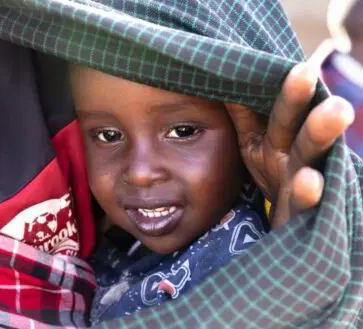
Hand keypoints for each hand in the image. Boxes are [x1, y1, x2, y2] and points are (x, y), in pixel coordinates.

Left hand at [226, 62, 353, 228]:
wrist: (281, 233)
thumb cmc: (270, 181)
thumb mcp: (253, 147)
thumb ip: (243, 117)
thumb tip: (223, 81)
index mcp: (274, 139)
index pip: (280, 109)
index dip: (284, 88)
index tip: (286, 62)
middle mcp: (291, 157)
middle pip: (295, 125)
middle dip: (300, 101)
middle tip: (305, 72)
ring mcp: (299, 184)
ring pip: (310, 156)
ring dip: (320, 133)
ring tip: (336, 110)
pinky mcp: (300, 215)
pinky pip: (305, 203)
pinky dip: (310, 192)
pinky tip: (310, 180)